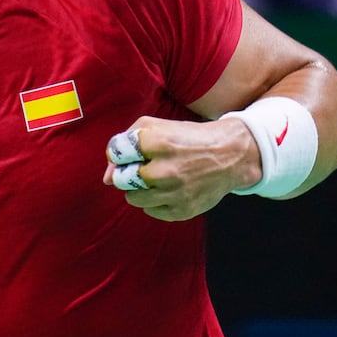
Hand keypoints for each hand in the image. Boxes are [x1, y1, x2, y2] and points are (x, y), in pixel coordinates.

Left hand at [103, 115, 260, 220]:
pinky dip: (155, 201)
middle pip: (121, 179)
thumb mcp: (157, 126)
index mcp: (158, 142)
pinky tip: (169, 189)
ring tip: (157, 178)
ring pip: (132, 198)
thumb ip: (124, 142)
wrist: (230, 155)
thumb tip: (106, 178)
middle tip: (144, 166)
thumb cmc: (187, 139)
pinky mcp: (181, 211)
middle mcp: (165, 170)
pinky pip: (150, 211)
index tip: (134, 151)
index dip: (122, 152)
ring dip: (139, 188)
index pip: (117, 152)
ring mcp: (174, 193)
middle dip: (128, 172)